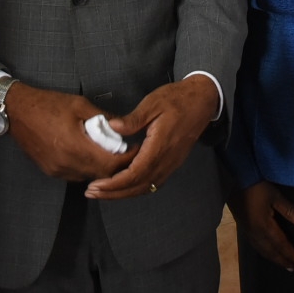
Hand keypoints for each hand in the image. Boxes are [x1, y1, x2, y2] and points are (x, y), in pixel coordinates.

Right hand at [6, 82, 135, 182]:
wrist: (17, 111)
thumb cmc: (47, 104)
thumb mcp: (79, 104)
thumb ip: (104, 117)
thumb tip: (123, 126)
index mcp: (75, 146)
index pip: (110, 164)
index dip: (127, 159)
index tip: (136, 149)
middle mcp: (66, 163)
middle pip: (102, 174)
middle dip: (117, 164)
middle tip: (125, 150)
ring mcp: (57, 170)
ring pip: (89, 176)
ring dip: (101, 167)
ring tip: (107, 151)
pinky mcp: (51, 171)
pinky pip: (76, 175)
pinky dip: (86, 167)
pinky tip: (88, 153)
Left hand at [85, 77, 217, 198]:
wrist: (202, 101)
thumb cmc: (176, 99)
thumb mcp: (152, 103)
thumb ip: (132, 119)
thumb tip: (111, 127)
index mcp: (160, 146)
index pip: (135, 174)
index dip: (114, 183)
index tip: (96, 185)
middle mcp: (167, 160)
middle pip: (138, 186)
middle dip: (114, 193)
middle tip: (92, 193)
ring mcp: (171, 164)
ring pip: (146, 187)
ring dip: (124, 193)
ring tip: (103, 192)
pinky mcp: (172, 163)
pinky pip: (153, 182)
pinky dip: (136, 188)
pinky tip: (124, 185)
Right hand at [228, 181, 293, 269]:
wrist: (234, 180)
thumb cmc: (257, 187)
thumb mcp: (275, 196)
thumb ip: (290, 211)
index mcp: (265, 226)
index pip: (281, 244)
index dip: (291, 253)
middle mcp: (255, 233)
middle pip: (271, 251)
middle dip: (282, 260)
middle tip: (292, 268)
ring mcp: (247, 231)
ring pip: (262, 250)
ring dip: (272, 258)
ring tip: (281, 263)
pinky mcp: (243, 227)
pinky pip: (255, 245)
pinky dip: (263, 252)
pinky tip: (265, 251)